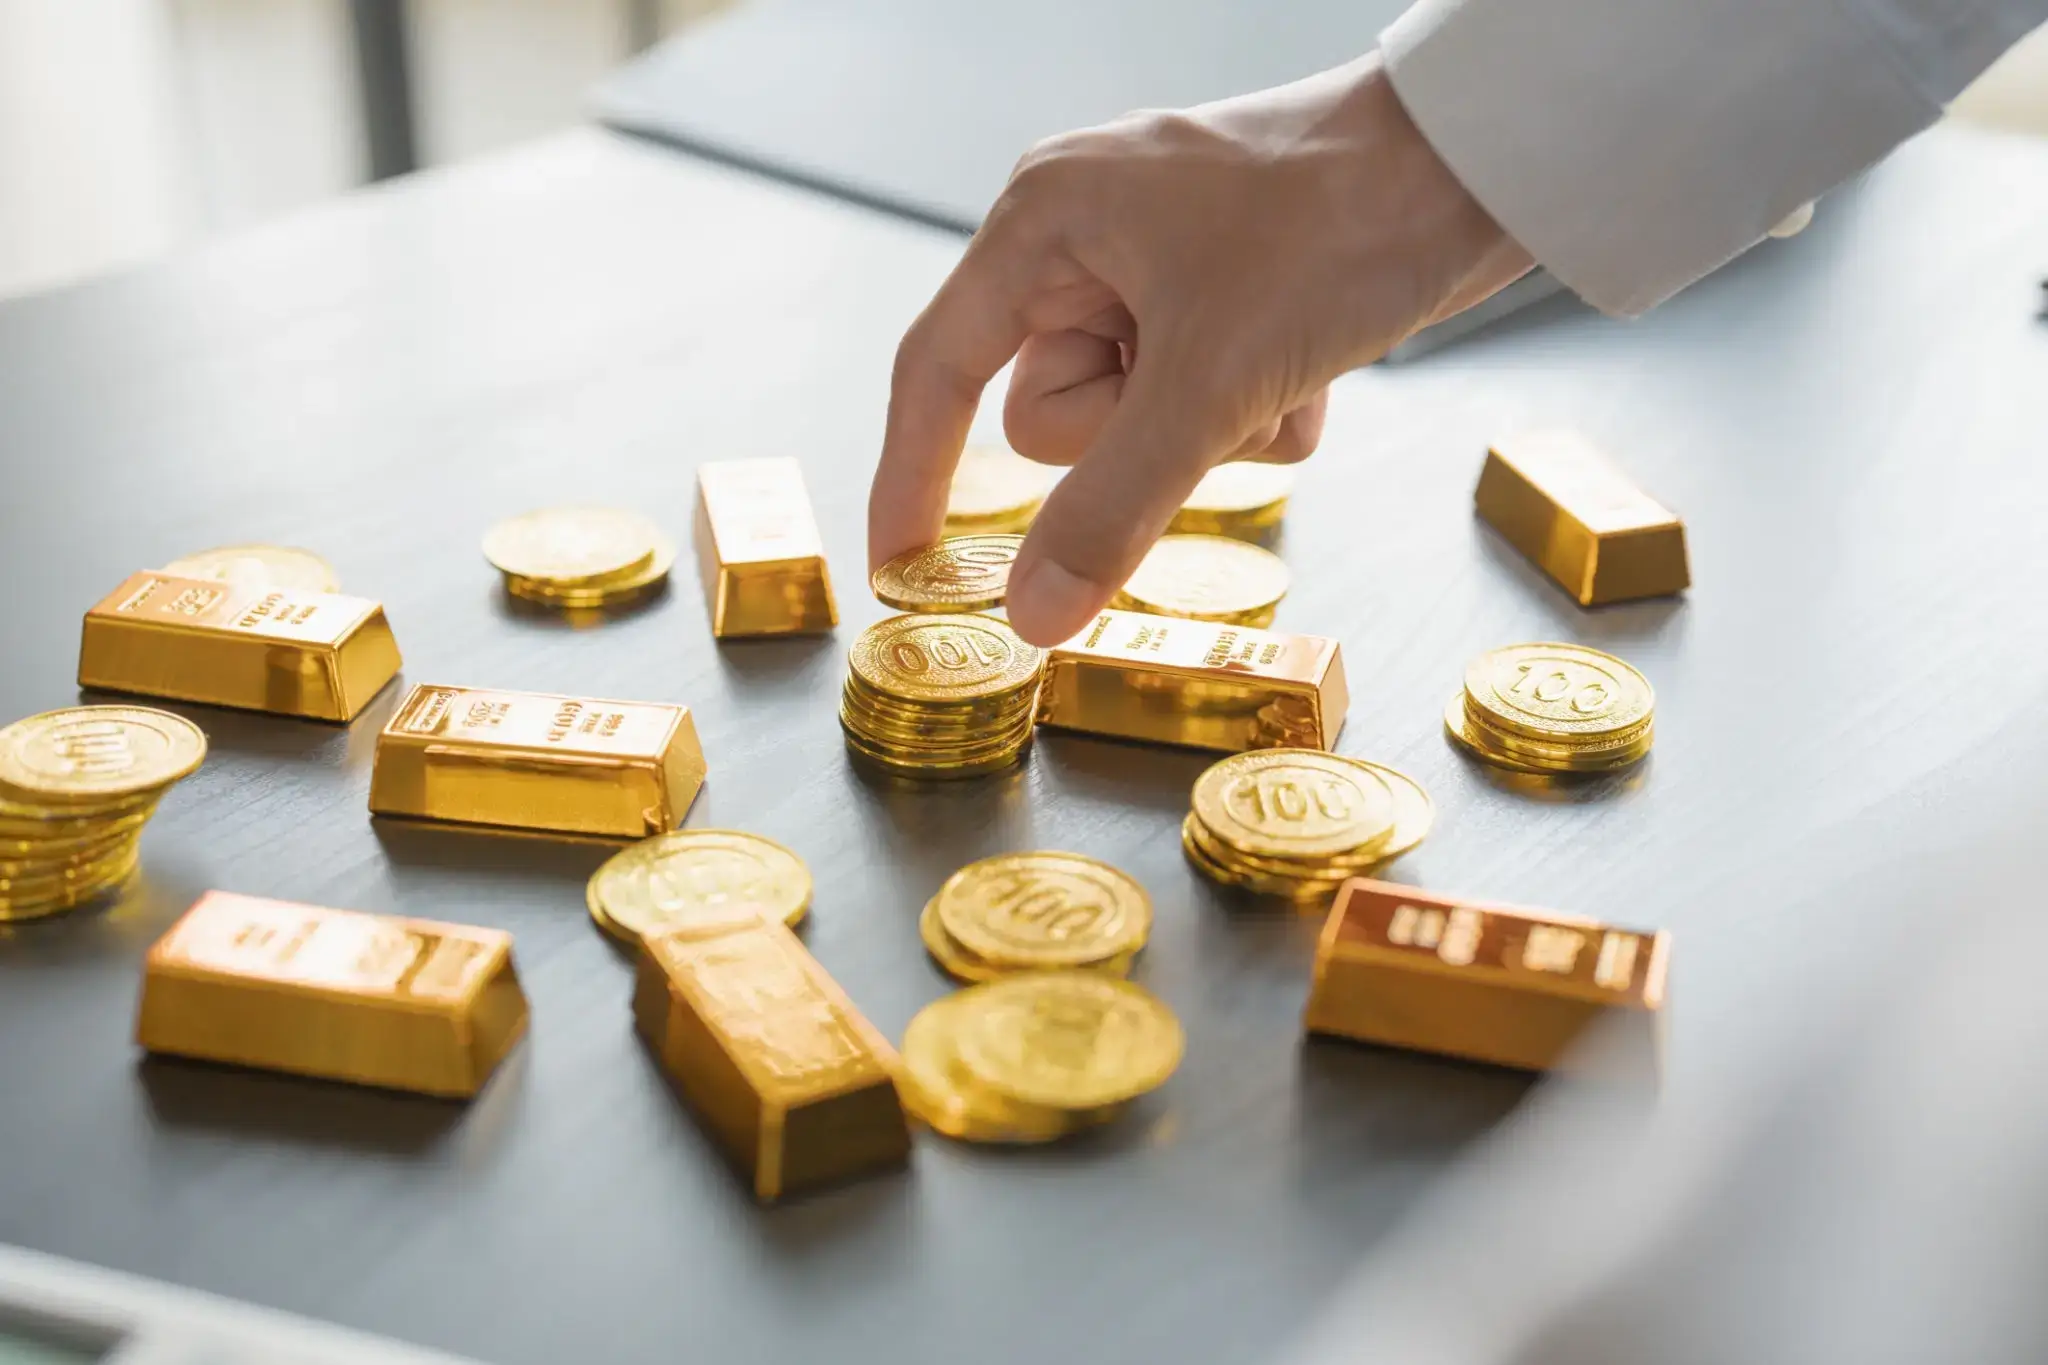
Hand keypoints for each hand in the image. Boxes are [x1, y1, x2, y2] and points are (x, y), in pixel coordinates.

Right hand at [868, 55, 1533, 646]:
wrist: (1480, 162)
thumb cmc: (1336, 224)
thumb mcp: (1208, 385)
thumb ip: (1108, 511)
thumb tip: (1030, 615)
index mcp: (1044, 223)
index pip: (936, 369)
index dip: (911, 475)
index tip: (900, 566)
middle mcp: (1084, 241)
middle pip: (1052, 416)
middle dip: (1138, 436)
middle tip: (1209, 388)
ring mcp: (1155, 270)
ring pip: (1135, 424)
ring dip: (1213, 429)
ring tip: (1279, 368)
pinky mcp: (1221, 297)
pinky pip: (1199, 402)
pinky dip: (1254, 408)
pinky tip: (1310, 362)